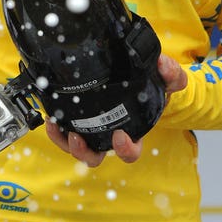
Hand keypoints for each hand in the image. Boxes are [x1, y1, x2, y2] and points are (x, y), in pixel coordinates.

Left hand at [44, 53, 187, 166]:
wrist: (138, 81)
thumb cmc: (150, 87)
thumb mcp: (164, 80)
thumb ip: (170, 73)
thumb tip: (164, 65)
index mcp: (132, 133)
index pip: (130, 151)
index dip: (125, 149)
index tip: (119, 136)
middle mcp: (110, 137)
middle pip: (96, 156)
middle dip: (85, 152)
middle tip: (78, 137)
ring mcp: (93, 131)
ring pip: (77, 148)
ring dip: (65, 143)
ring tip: (56, 126)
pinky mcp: (78, 122)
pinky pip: (65, 134)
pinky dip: (56, 130)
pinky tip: (51, 116)